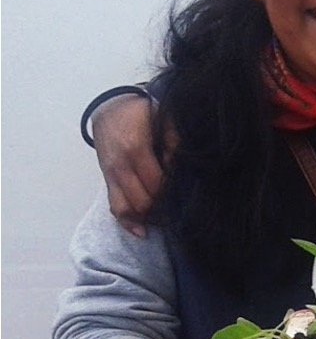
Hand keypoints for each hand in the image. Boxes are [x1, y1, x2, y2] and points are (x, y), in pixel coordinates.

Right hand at [92, 93, 165, 235]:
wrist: (109, 108)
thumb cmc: (141, 113)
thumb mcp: (163, 120)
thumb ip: (174, 144)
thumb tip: (178, 169)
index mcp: (135, 150)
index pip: (156, 184)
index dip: (171, 194)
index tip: (186, 197)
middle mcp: (119, 166)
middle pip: (141, 201)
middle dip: (160, 210)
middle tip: (178, 213)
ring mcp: (110, 175)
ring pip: (124, 209)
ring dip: (144, 219)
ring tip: (163, 223)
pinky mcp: (106, 180)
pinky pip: (114, 206)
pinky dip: (127, 221)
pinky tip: (141, 231)